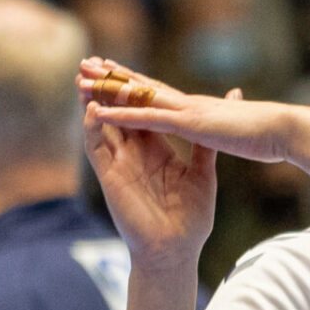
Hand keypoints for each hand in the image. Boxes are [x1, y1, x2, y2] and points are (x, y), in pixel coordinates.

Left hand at [79, 57, 293, 163]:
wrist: (285, 130)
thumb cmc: (269, 132)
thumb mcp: (240, 126)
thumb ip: (231, 114)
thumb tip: (234, 101)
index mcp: (198, 107)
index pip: (159, 90)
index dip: (135, 80)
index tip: (114, 71)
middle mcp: (188, 103)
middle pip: (142, 85)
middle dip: (113, 74)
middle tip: (87, 61)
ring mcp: (187, 110)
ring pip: (139, 95)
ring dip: (109, 88)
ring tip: (81, 77)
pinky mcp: (189, 123)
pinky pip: (148, 118)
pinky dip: (122, 114)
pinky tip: (99, 111)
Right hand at [79, 59, 222, 270]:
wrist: (176, 250)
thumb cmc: (191, 217)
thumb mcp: (203, 173)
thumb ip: (207, 144)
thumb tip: (224, 126)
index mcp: (156, 149)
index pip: (142, 111)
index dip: (134, 88)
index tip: (127, 64)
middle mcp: (134, 153)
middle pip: (117, 112)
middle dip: (106, 88)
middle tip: (94, 60)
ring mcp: (120, 163)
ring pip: (101, 125)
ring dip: (92, 101)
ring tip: (84, 76)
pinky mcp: (111, 178)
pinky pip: (97, 148)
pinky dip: (93, 128)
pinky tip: (92, 109)